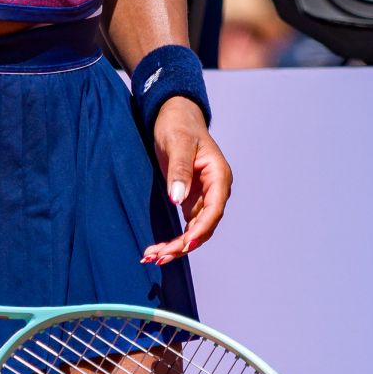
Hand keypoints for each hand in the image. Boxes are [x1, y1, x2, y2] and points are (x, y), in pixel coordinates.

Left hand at [142, 98, 232, 264]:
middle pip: (204, 225)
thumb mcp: (178, 144)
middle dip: (184, 243)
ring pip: (195, 230)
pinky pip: (186, 226)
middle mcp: (215, 190)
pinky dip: (174, 239)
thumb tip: (177, 199)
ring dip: (177, 246)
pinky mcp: (191, 200)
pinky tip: (159, 249)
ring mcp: (204, 196)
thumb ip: (179, 170)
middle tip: (160, 256)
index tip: (185, 243)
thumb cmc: (178, 125)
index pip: (214, 209)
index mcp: (219, 175)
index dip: (201, 229)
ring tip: (154, 257)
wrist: (174, 116)